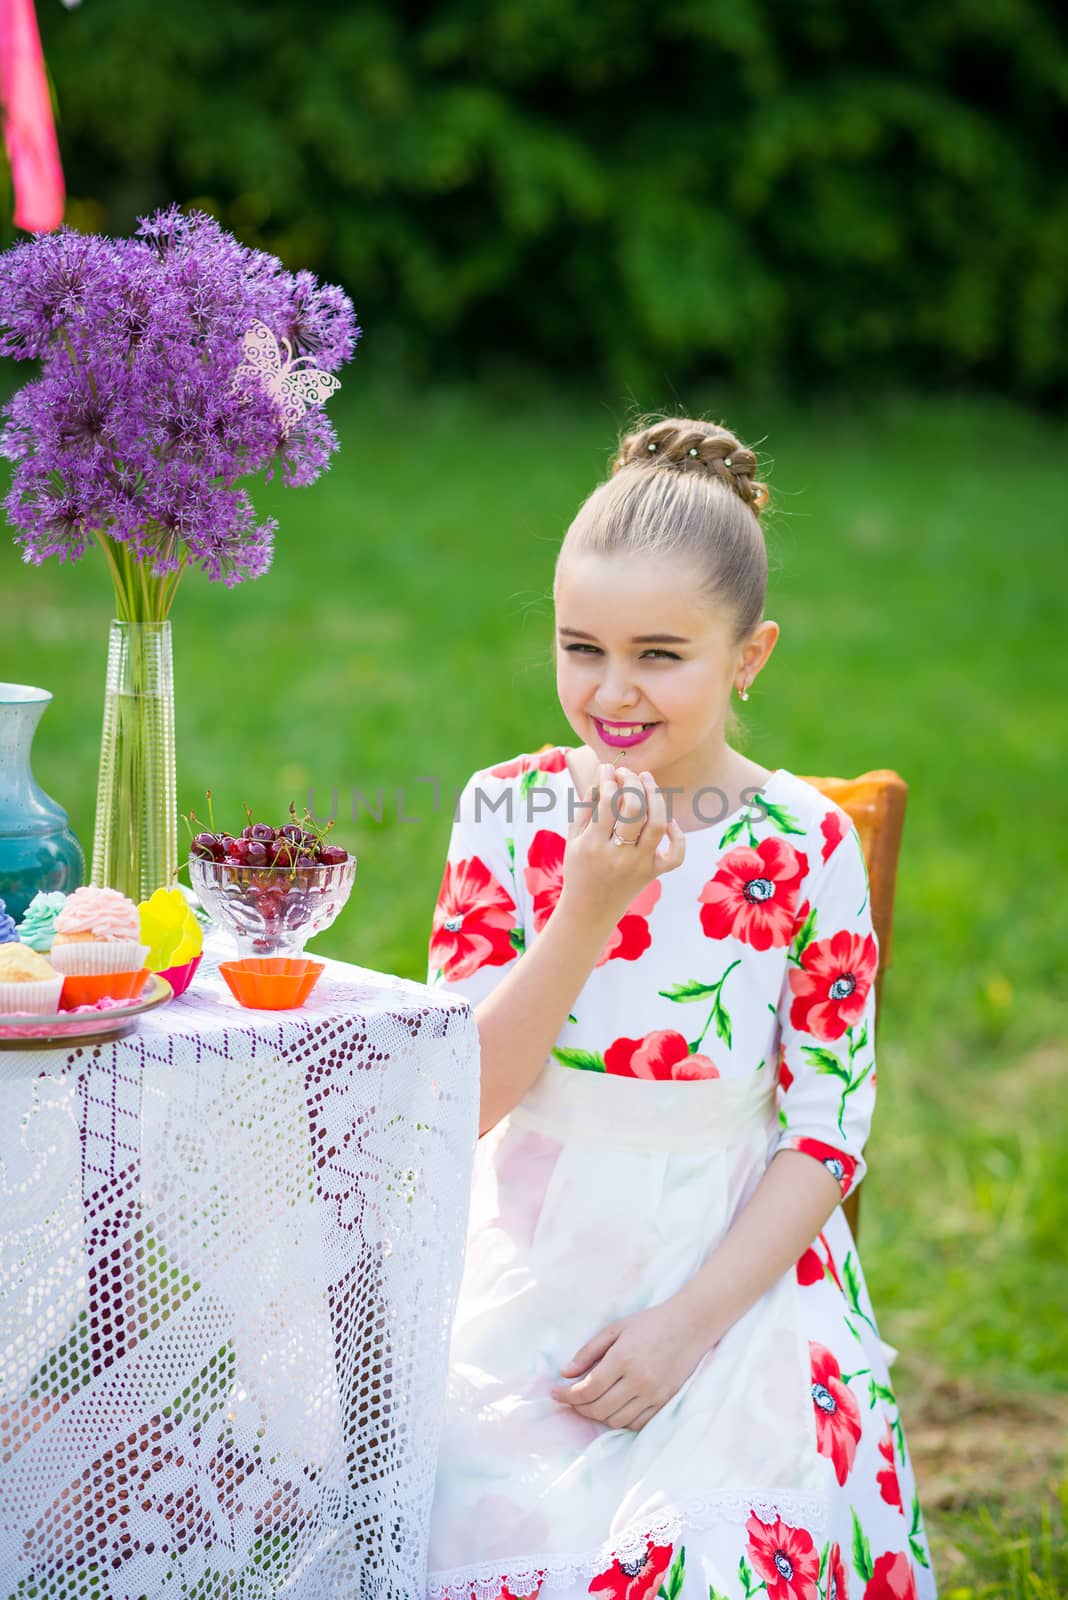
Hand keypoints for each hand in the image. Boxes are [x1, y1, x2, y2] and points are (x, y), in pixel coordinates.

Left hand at [549, 1297, 711, 1432]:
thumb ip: (588, 1352)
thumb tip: (565, 1374)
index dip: (566, 1395)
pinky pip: (635, 1423)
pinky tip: (614, 1406)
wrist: (690, 1326)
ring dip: (598, 1415)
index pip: (587, 1389)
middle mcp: (638, 1380)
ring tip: (590, 1402)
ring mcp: (653, 1394)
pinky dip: (620, 1419)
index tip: (555, 1392)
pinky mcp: (664, 1402)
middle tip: (570, 1398)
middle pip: (599, 1409)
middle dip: (578, 1407)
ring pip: (616, 1420)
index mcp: (623, 1359)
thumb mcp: (615, 1329)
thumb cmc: (650, 1323)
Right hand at [561, 763, 684, 929]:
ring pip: (658, 825)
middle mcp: (619, 855)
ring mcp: (639, 865)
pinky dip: (677, 836)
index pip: (607, 802)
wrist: (590, 910)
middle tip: (627, 773)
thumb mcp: (574, 839)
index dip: (609, 779)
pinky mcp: (653, 873)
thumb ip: (586, 808)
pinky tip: (668, 821)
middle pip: (635, 809)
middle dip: (632, 783)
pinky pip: (675, 855)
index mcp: (593, 845)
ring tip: (647, 780)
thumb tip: (603, 778)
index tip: (607, 769)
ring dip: (656, 797)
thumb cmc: (580, 869)